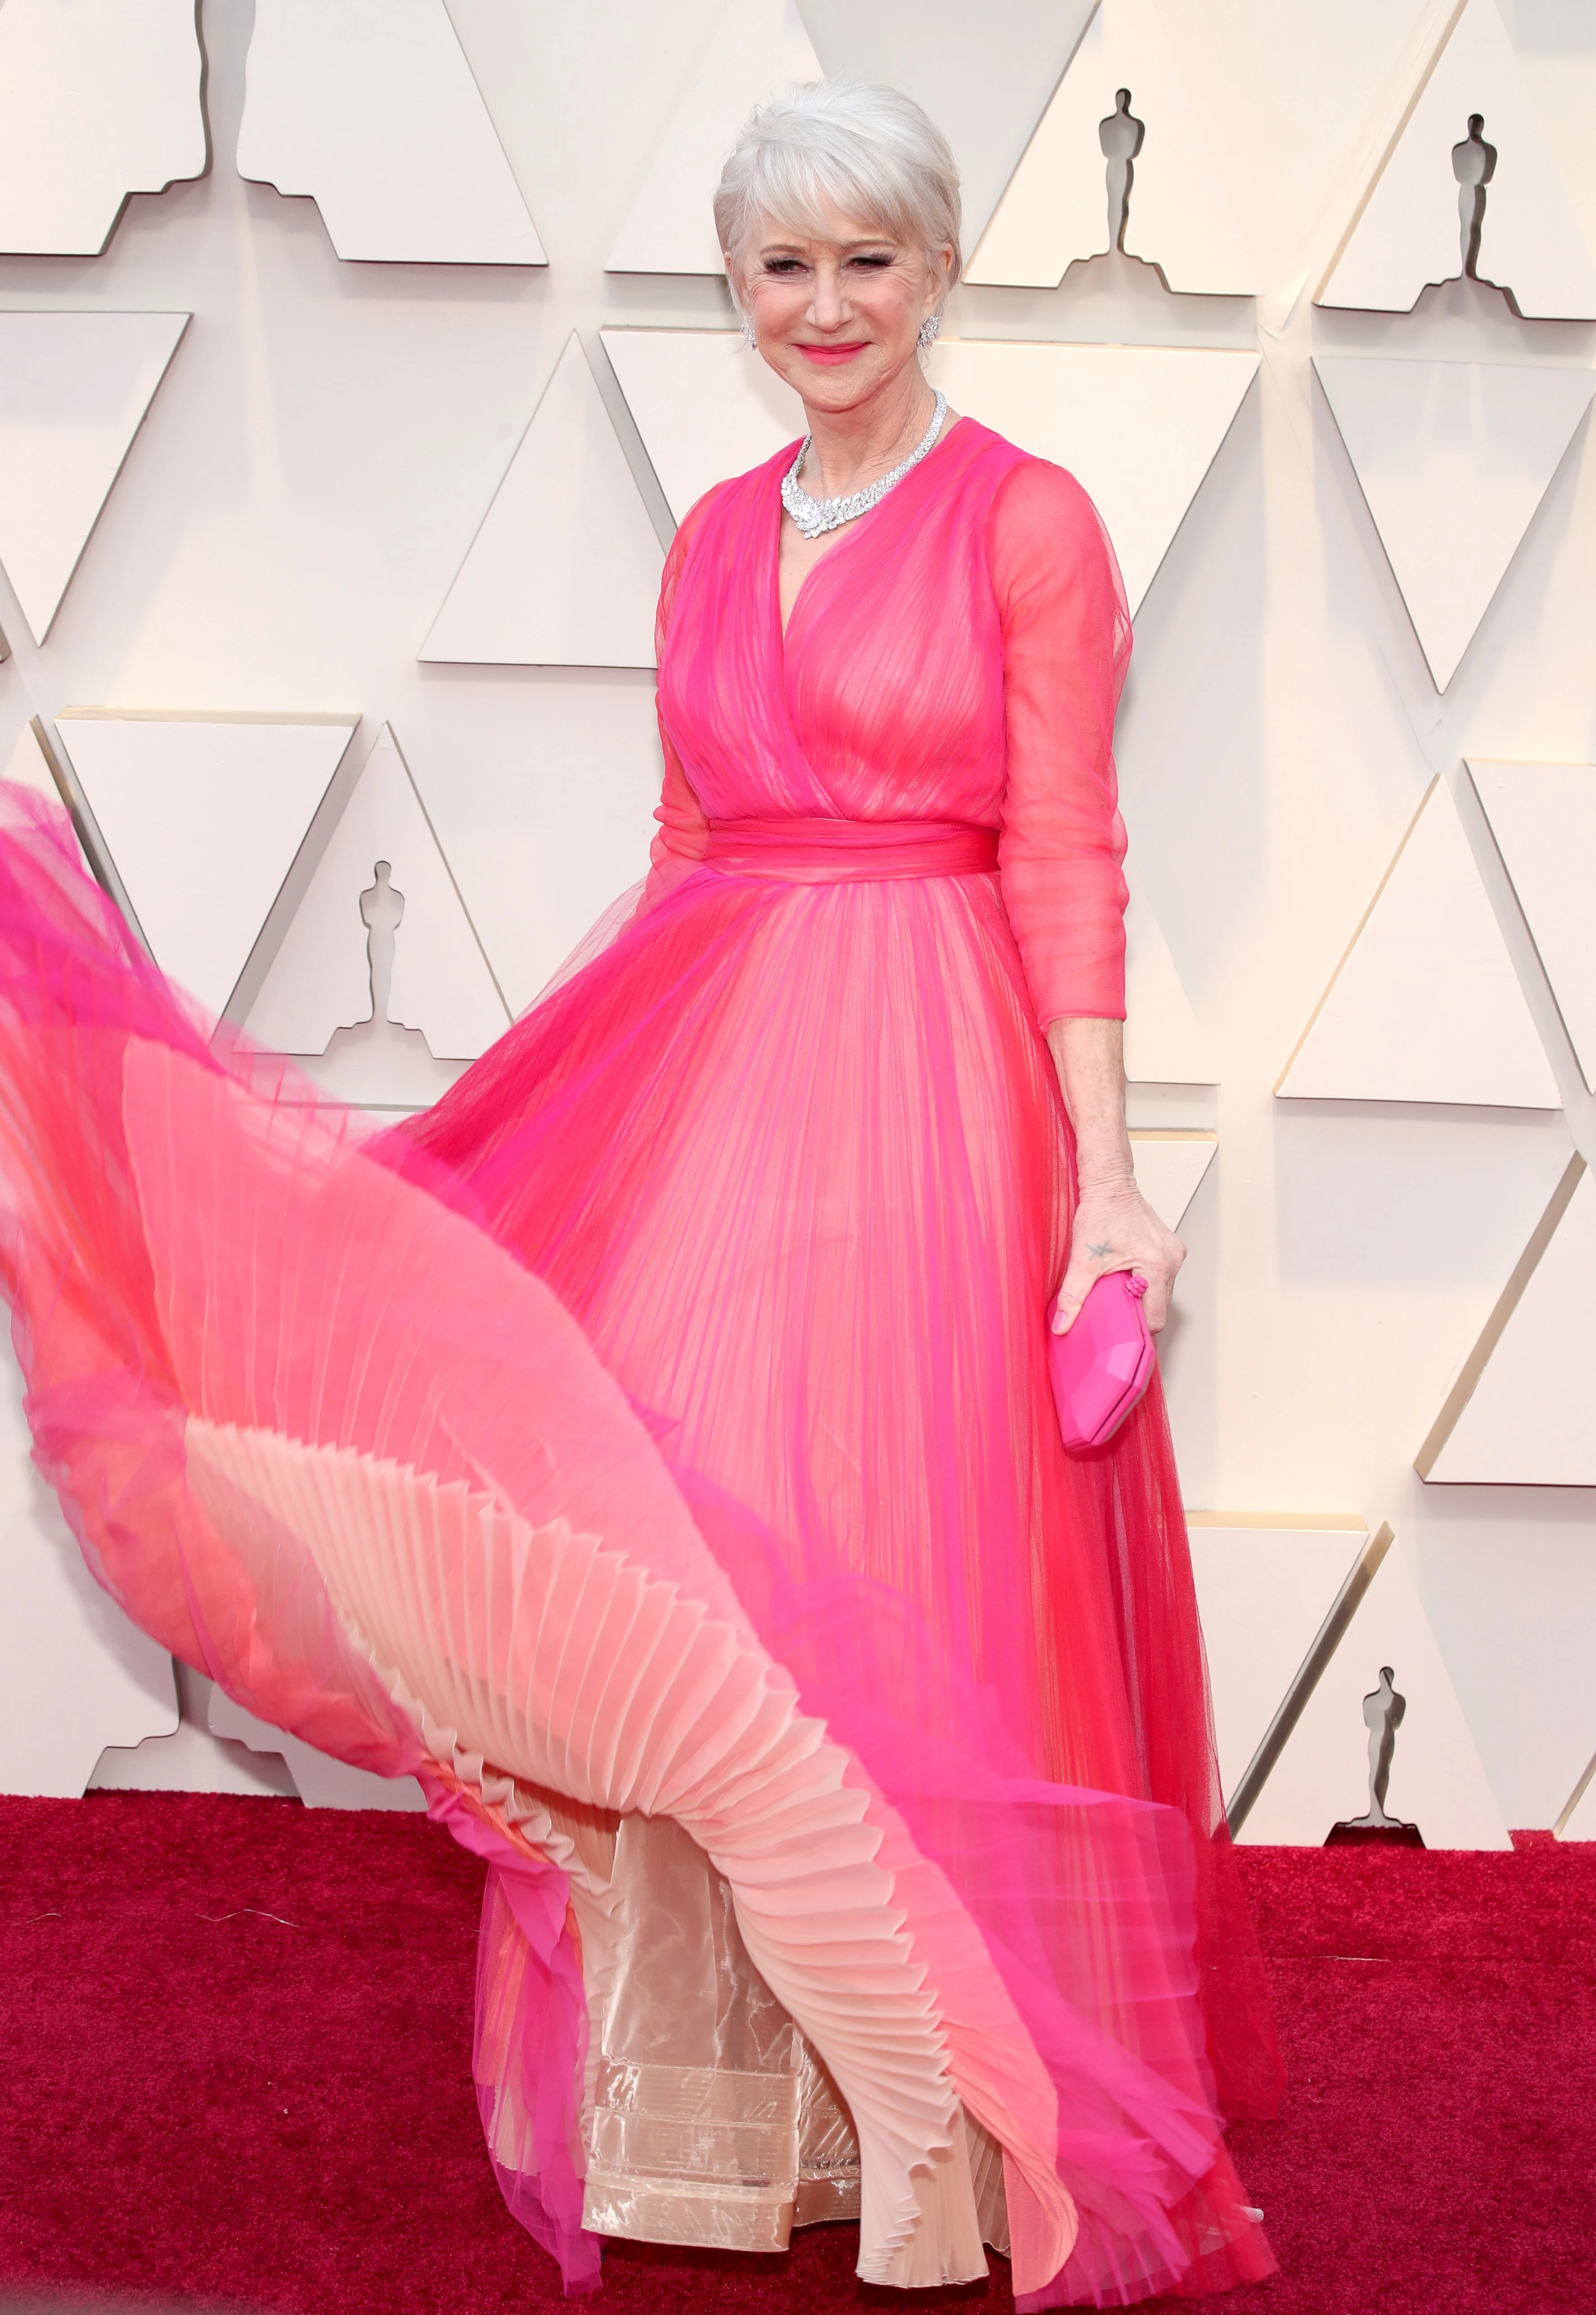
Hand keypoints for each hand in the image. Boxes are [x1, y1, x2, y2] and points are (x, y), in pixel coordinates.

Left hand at [1051, 1175, 1184, 1335]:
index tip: (1117, 1332)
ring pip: (1160, 1293)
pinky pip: (1160, 1277)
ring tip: (1117, 1294)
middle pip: (1159, 1307)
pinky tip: (1125, 1279)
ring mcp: (1174, 1254)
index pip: (1154, 1318)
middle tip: (1112, 1314)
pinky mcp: (1169, 1248)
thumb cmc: (1100, 1213)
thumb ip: (1073, 1295)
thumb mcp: (1083, 1259)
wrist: (1109, 1183)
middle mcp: (1173, 1261)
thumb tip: (1062, 1325)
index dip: (1135, 1329)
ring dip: (1140, 1297)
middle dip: (1136, 1314)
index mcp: (1158, 1266)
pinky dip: (1144, 1282)